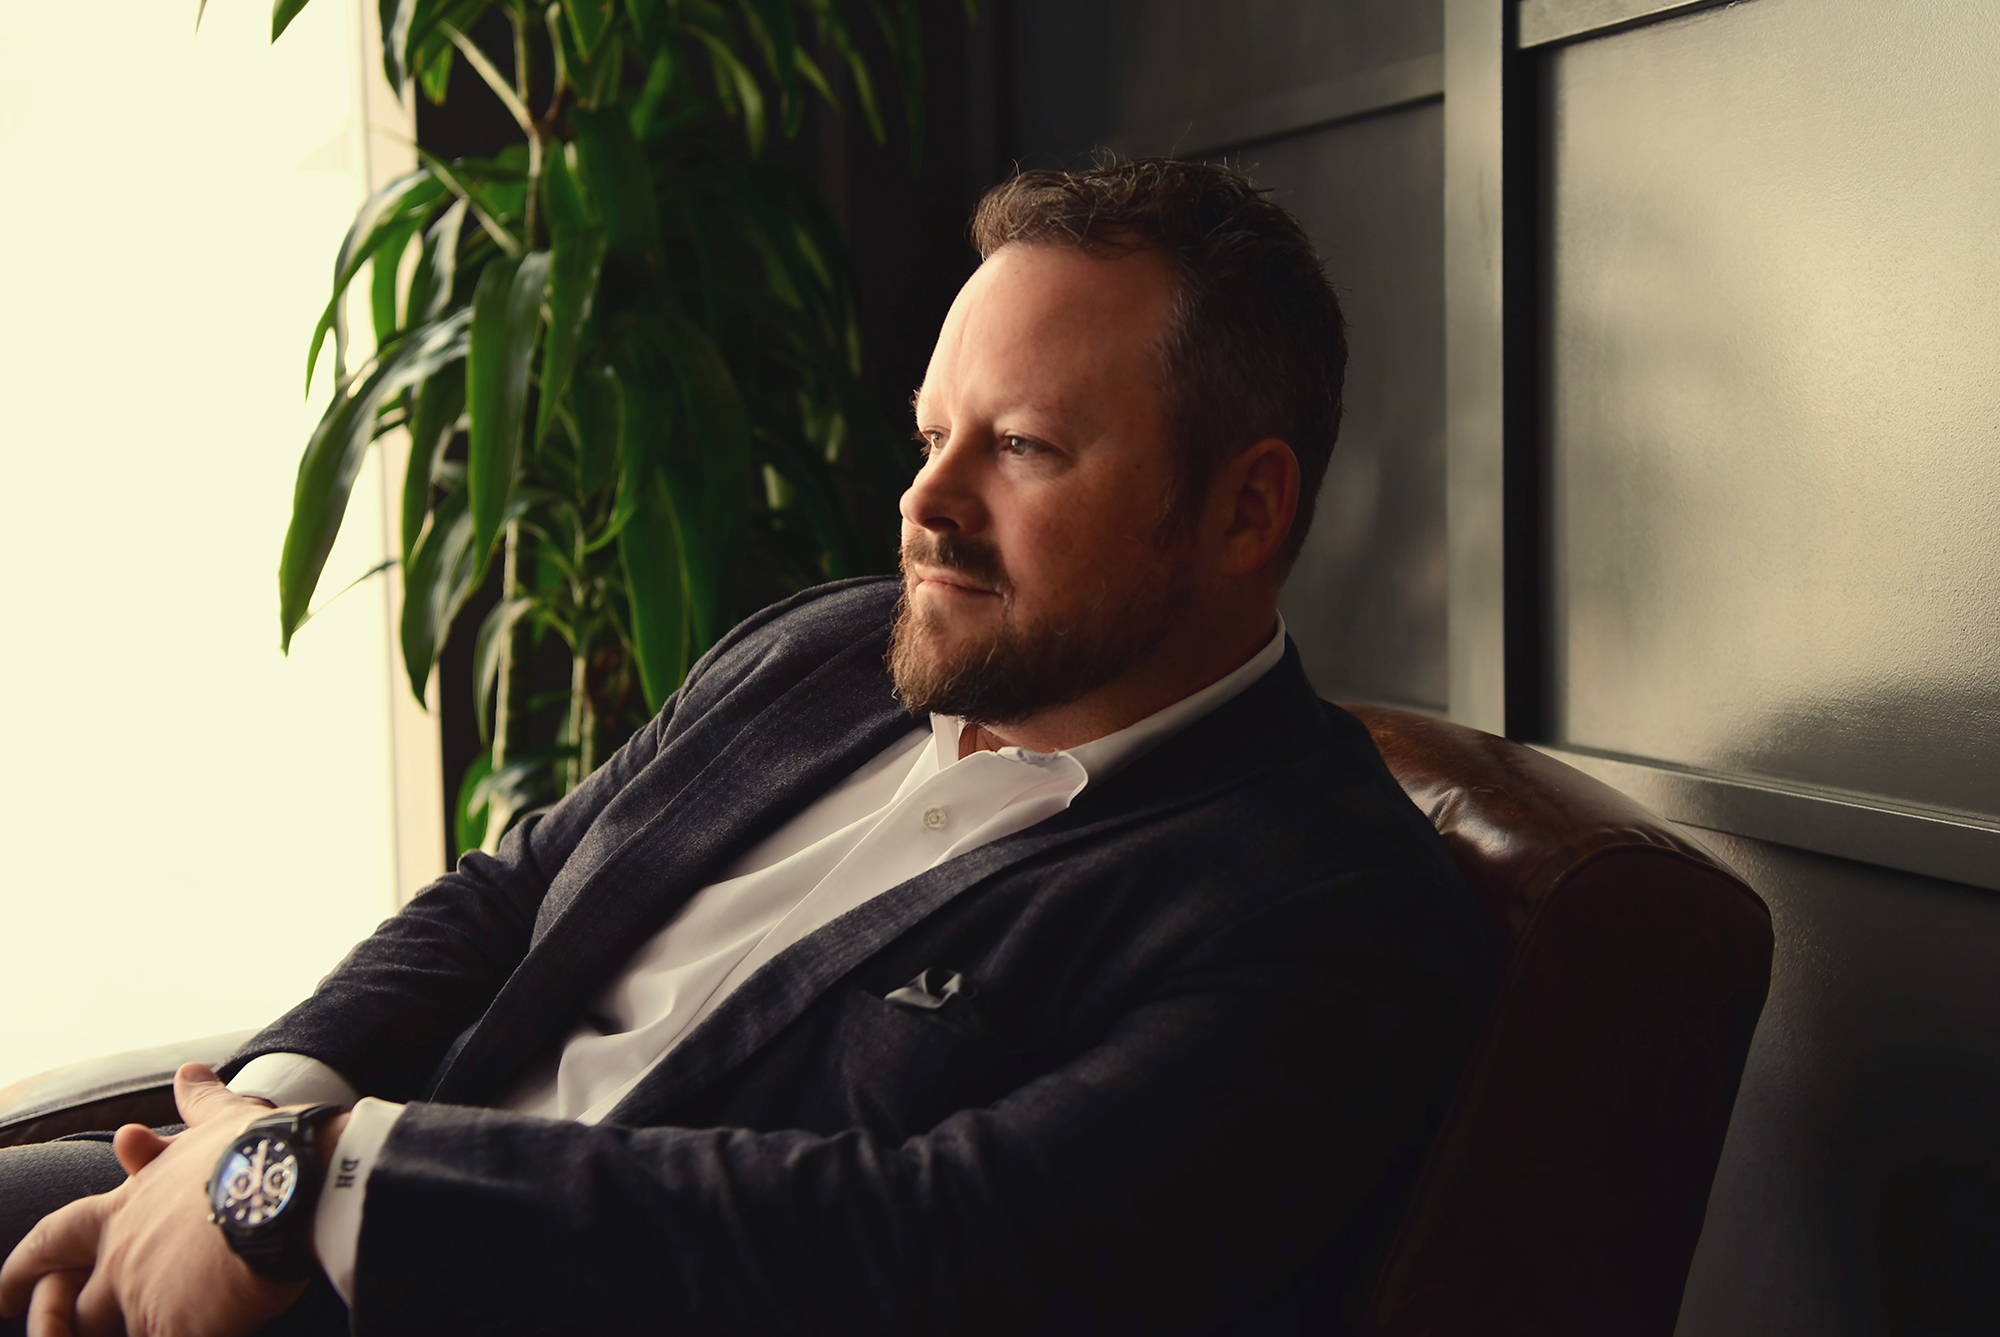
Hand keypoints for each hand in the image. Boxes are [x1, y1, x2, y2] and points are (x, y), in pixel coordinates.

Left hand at [0, 1064, 340, 1336]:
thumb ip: (199, 1103)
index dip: (27, 1264)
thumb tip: (188, 1073)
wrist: (288, 1188)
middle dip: (54, 1321)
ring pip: (110, 1332)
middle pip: (65, 1304)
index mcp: (126, 1208)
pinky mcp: (176, 1326)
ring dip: (122, 1332)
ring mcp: (143, 1295)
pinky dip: (180, 1336)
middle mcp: (122, 1254)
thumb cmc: (255, 1151)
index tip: (5, 1291)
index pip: (57, 1237)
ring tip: (147, 1327)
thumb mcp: (222, 1120)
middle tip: (43, 1329)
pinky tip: (198, 1331)